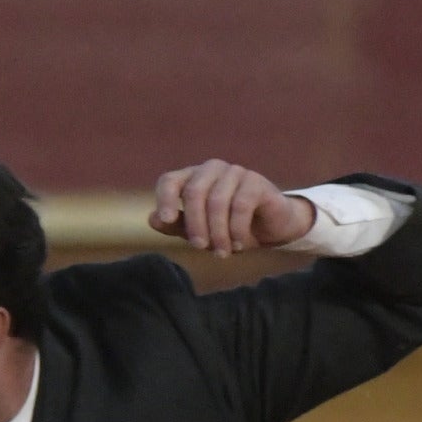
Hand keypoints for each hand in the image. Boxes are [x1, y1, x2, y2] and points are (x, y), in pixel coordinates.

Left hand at [148, 160, 313, 255]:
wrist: (269, 229)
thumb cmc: (228, 228)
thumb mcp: (198, 231)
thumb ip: (175, 225)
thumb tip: (151, 219)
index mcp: (192, 178)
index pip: (169, 181)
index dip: (165, 199)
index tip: (166, 220)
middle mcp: (211, 170)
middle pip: (194, 192)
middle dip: (195, 224)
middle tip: (200, 247)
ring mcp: (235, 172)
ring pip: (217, 200)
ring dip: (218, 232)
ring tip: (222, 252)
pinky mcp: (256, 182)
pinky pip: (241, 204)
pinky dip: (236, 229)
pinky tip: (238, 244)